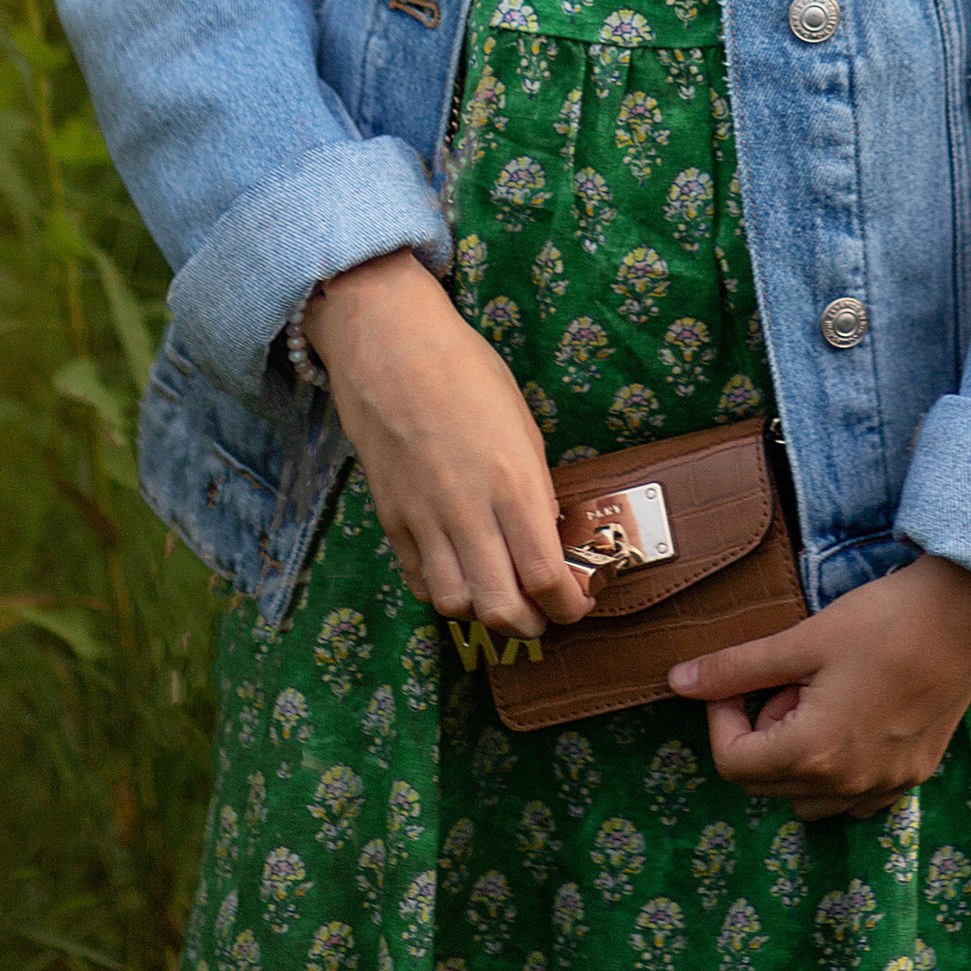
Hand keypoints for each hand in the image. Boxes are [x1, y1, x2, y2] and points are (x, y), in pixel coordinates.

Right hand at [304, 251, 592, 641]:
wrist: (390, 345)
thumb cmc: (467, 372)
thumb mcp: (521, 425)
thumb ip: (533, 489)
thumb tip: (544, 541)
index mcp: (512, 482)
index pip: (547, 576)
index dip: (570, 605)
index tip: (580, 602)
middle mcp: (467, 510)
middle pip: (499, 608)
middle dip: (530, 625)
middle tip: (543, 614)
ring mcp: (423, 518)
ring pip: (454, 604)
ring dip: (482, 611)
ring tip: (499, 594)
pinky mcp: (390, 518)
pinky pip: (418, 579)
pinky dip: (443, 590)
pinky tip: (460, 572)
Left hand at [667, 552, 970, 818]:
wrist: (964, 615)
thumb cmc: (882, 621)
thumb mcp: (801, 641)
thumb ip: (735, 668)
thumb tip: (677, 682)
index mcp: (814, 753)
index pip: (733, 765)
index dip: (722, 719)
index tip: (738, 680)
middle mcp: (849, 784)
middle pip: (766, 784)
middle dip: (760, 734)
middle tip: (786, 680)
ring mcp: (885, 786)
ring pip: (809, 799)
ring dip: (795, 758)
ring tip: (817, 698)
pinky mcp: (913, 776)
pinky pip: (855, 797)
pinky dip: (836, 770)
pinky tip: (850, 717)